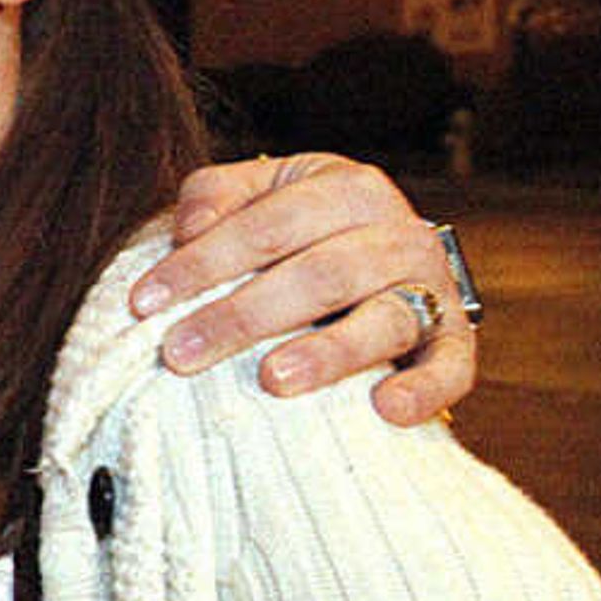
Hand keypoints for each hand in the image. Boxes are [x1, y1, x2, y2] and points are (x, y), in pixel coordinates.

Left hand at [132, 156, 475, 424]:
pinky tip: (385, 411)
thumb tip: (188, 228)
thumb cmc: (303, 231)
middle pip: (319, 274)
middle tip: (181, 353)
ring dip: (329, 351)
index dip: (202, 263)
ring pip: (384, 318)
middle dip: (243, 315)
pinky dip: (423, 390)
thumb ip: (217, 198)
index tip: (143, 303)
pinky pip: (449, 369)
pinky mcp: (456, 344)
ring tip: (272, 380)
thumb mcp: (262, 195)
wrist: (389, 261)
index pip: (267, 225)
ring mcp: (432, 290)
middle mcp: (398, 235)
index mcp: (349, 189)